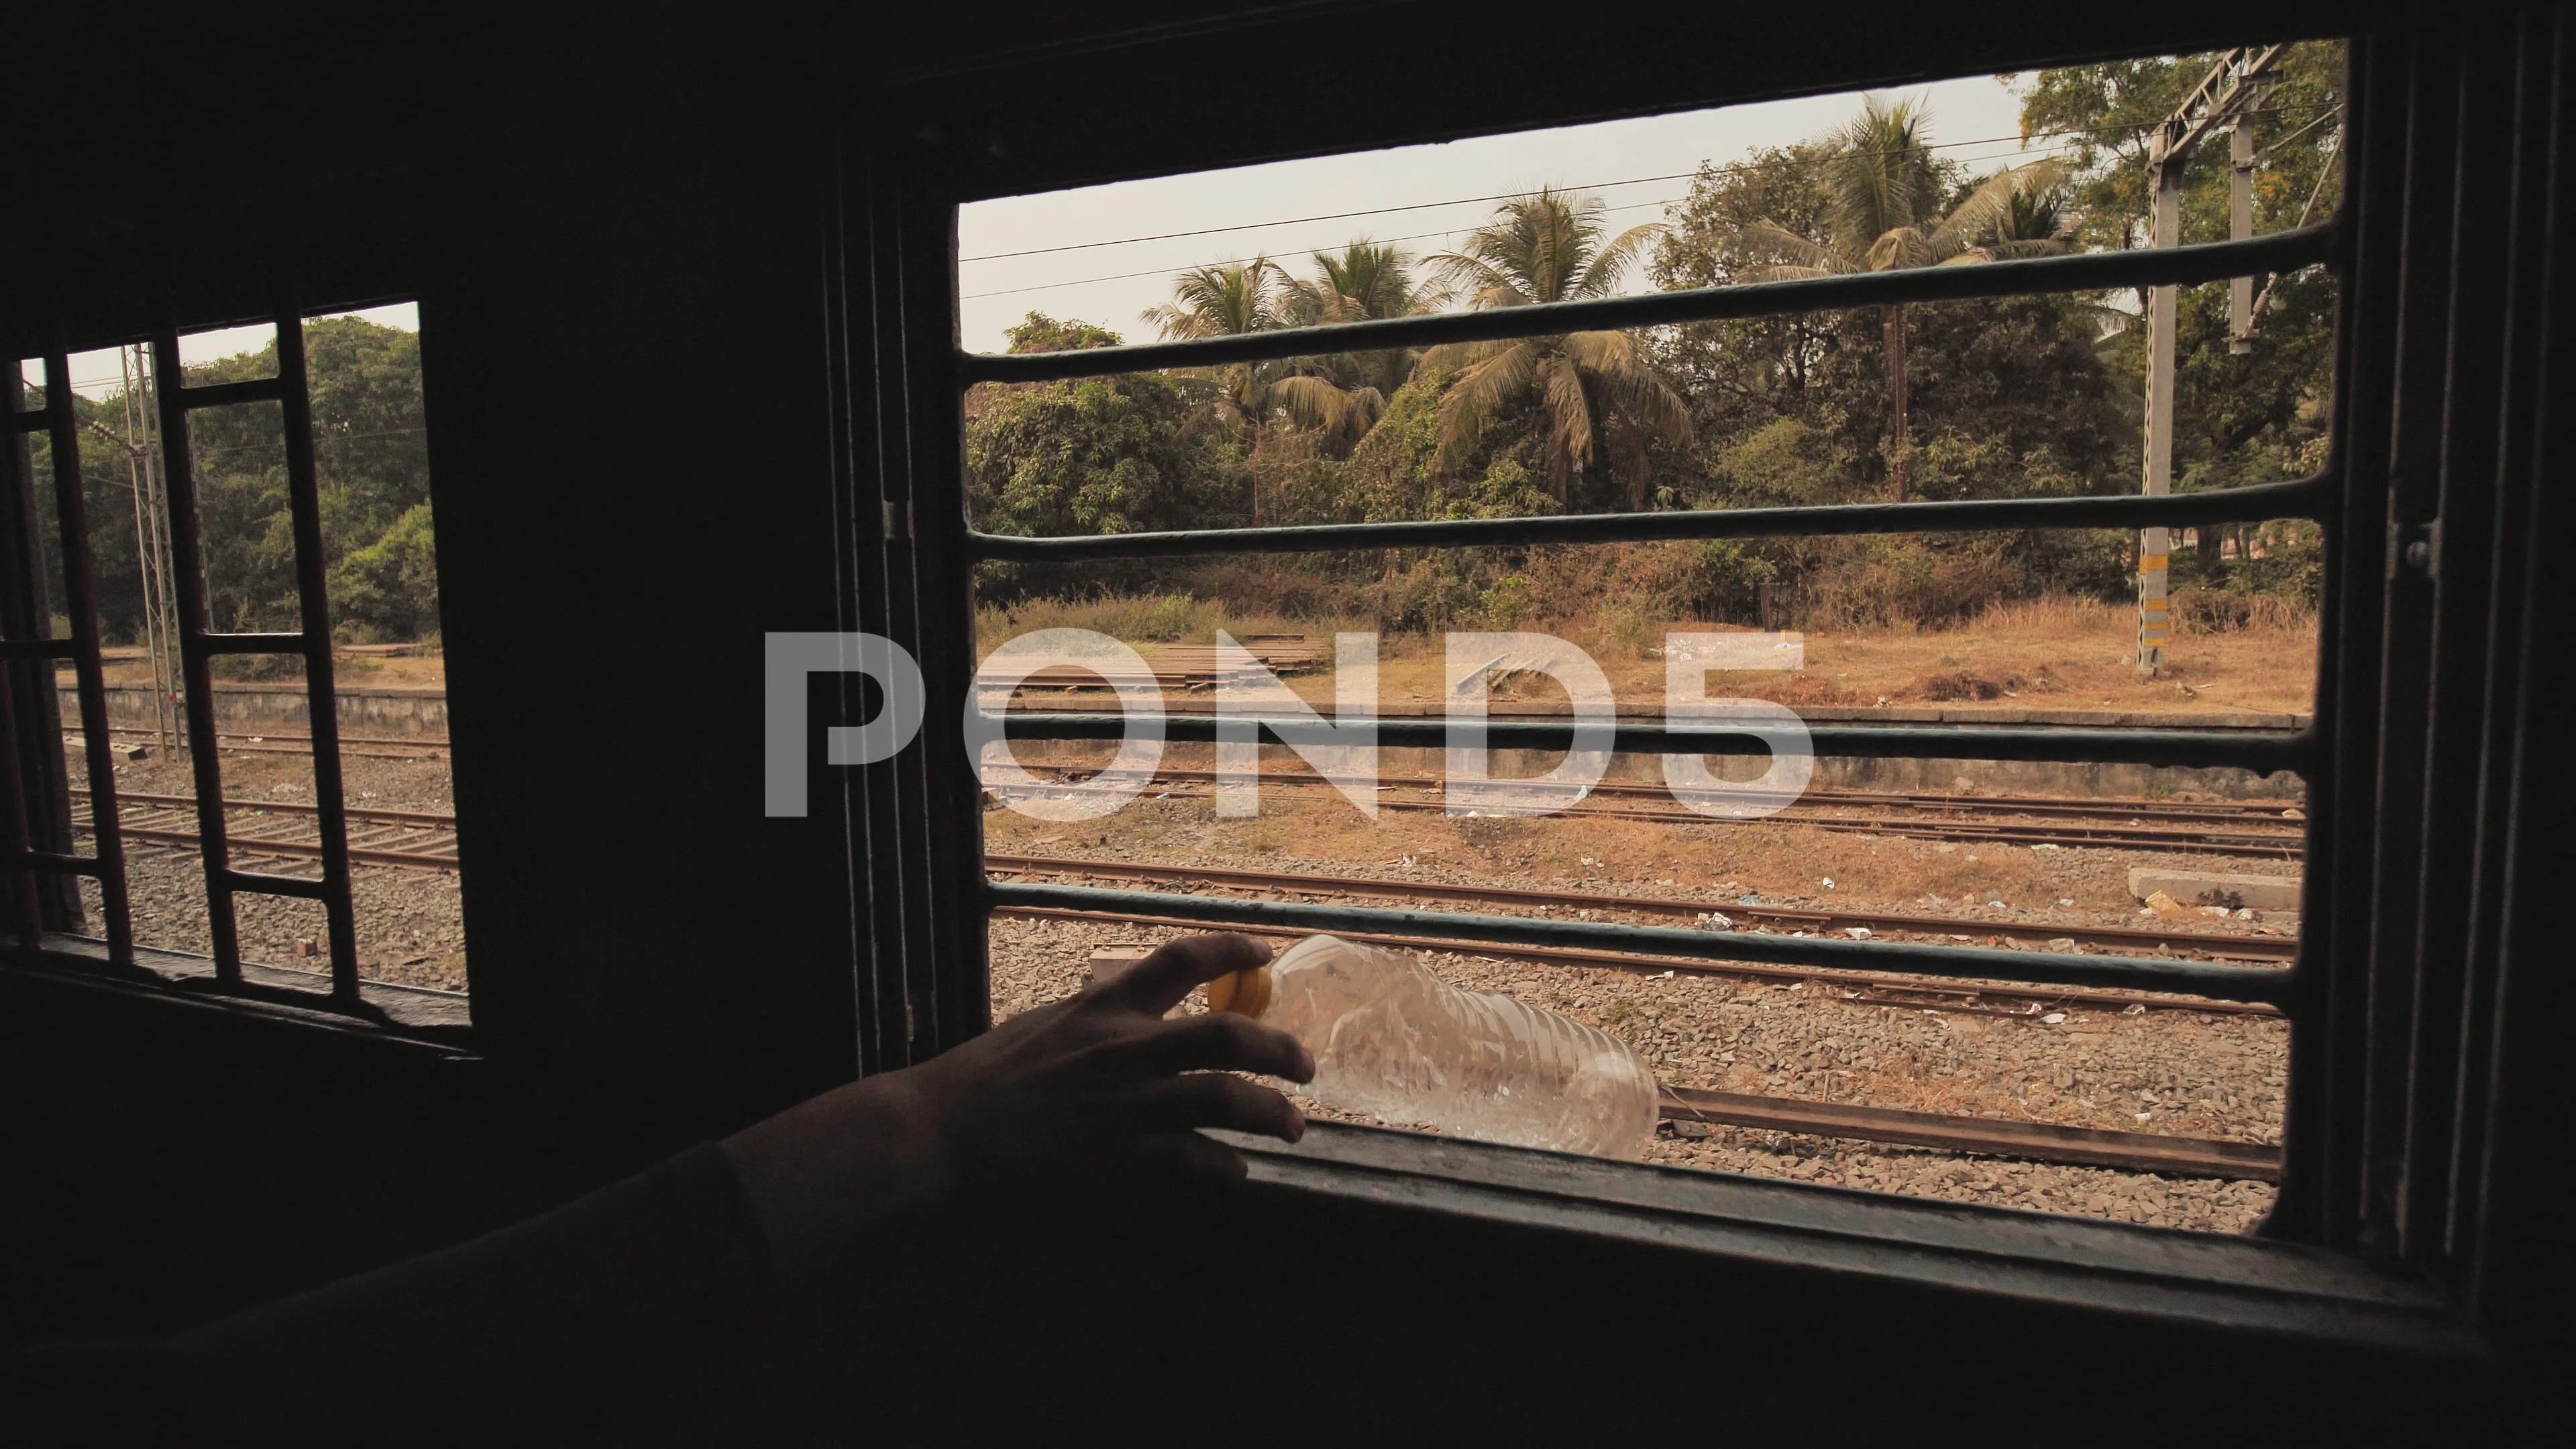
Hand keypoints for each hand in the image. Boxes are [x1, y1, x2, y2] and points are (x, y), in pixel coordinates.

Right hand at [719, 933, 1313, 1284]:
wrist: (946, 1128)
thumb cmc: (983, 1077)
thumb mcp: (1044, 1023)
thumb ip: (1093, 1018)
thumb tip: (1120, 1008)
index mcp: (1104, 1004)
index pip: (1182, 959)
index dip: (1231, 949)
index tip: (1264, 952)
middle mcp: (1127, 1047)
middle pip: (1227, 1035)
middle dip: (1279, 1049)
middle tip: (1306, 1064)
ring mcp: (1128, 1103)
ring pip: (1225, 1099)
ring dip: (1271, 1114)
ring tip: (1295, 1127)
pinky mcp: (1121, 1155)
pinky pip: (1192, 1159)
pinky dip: (1223, 1167)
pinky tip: (1237, 1173)